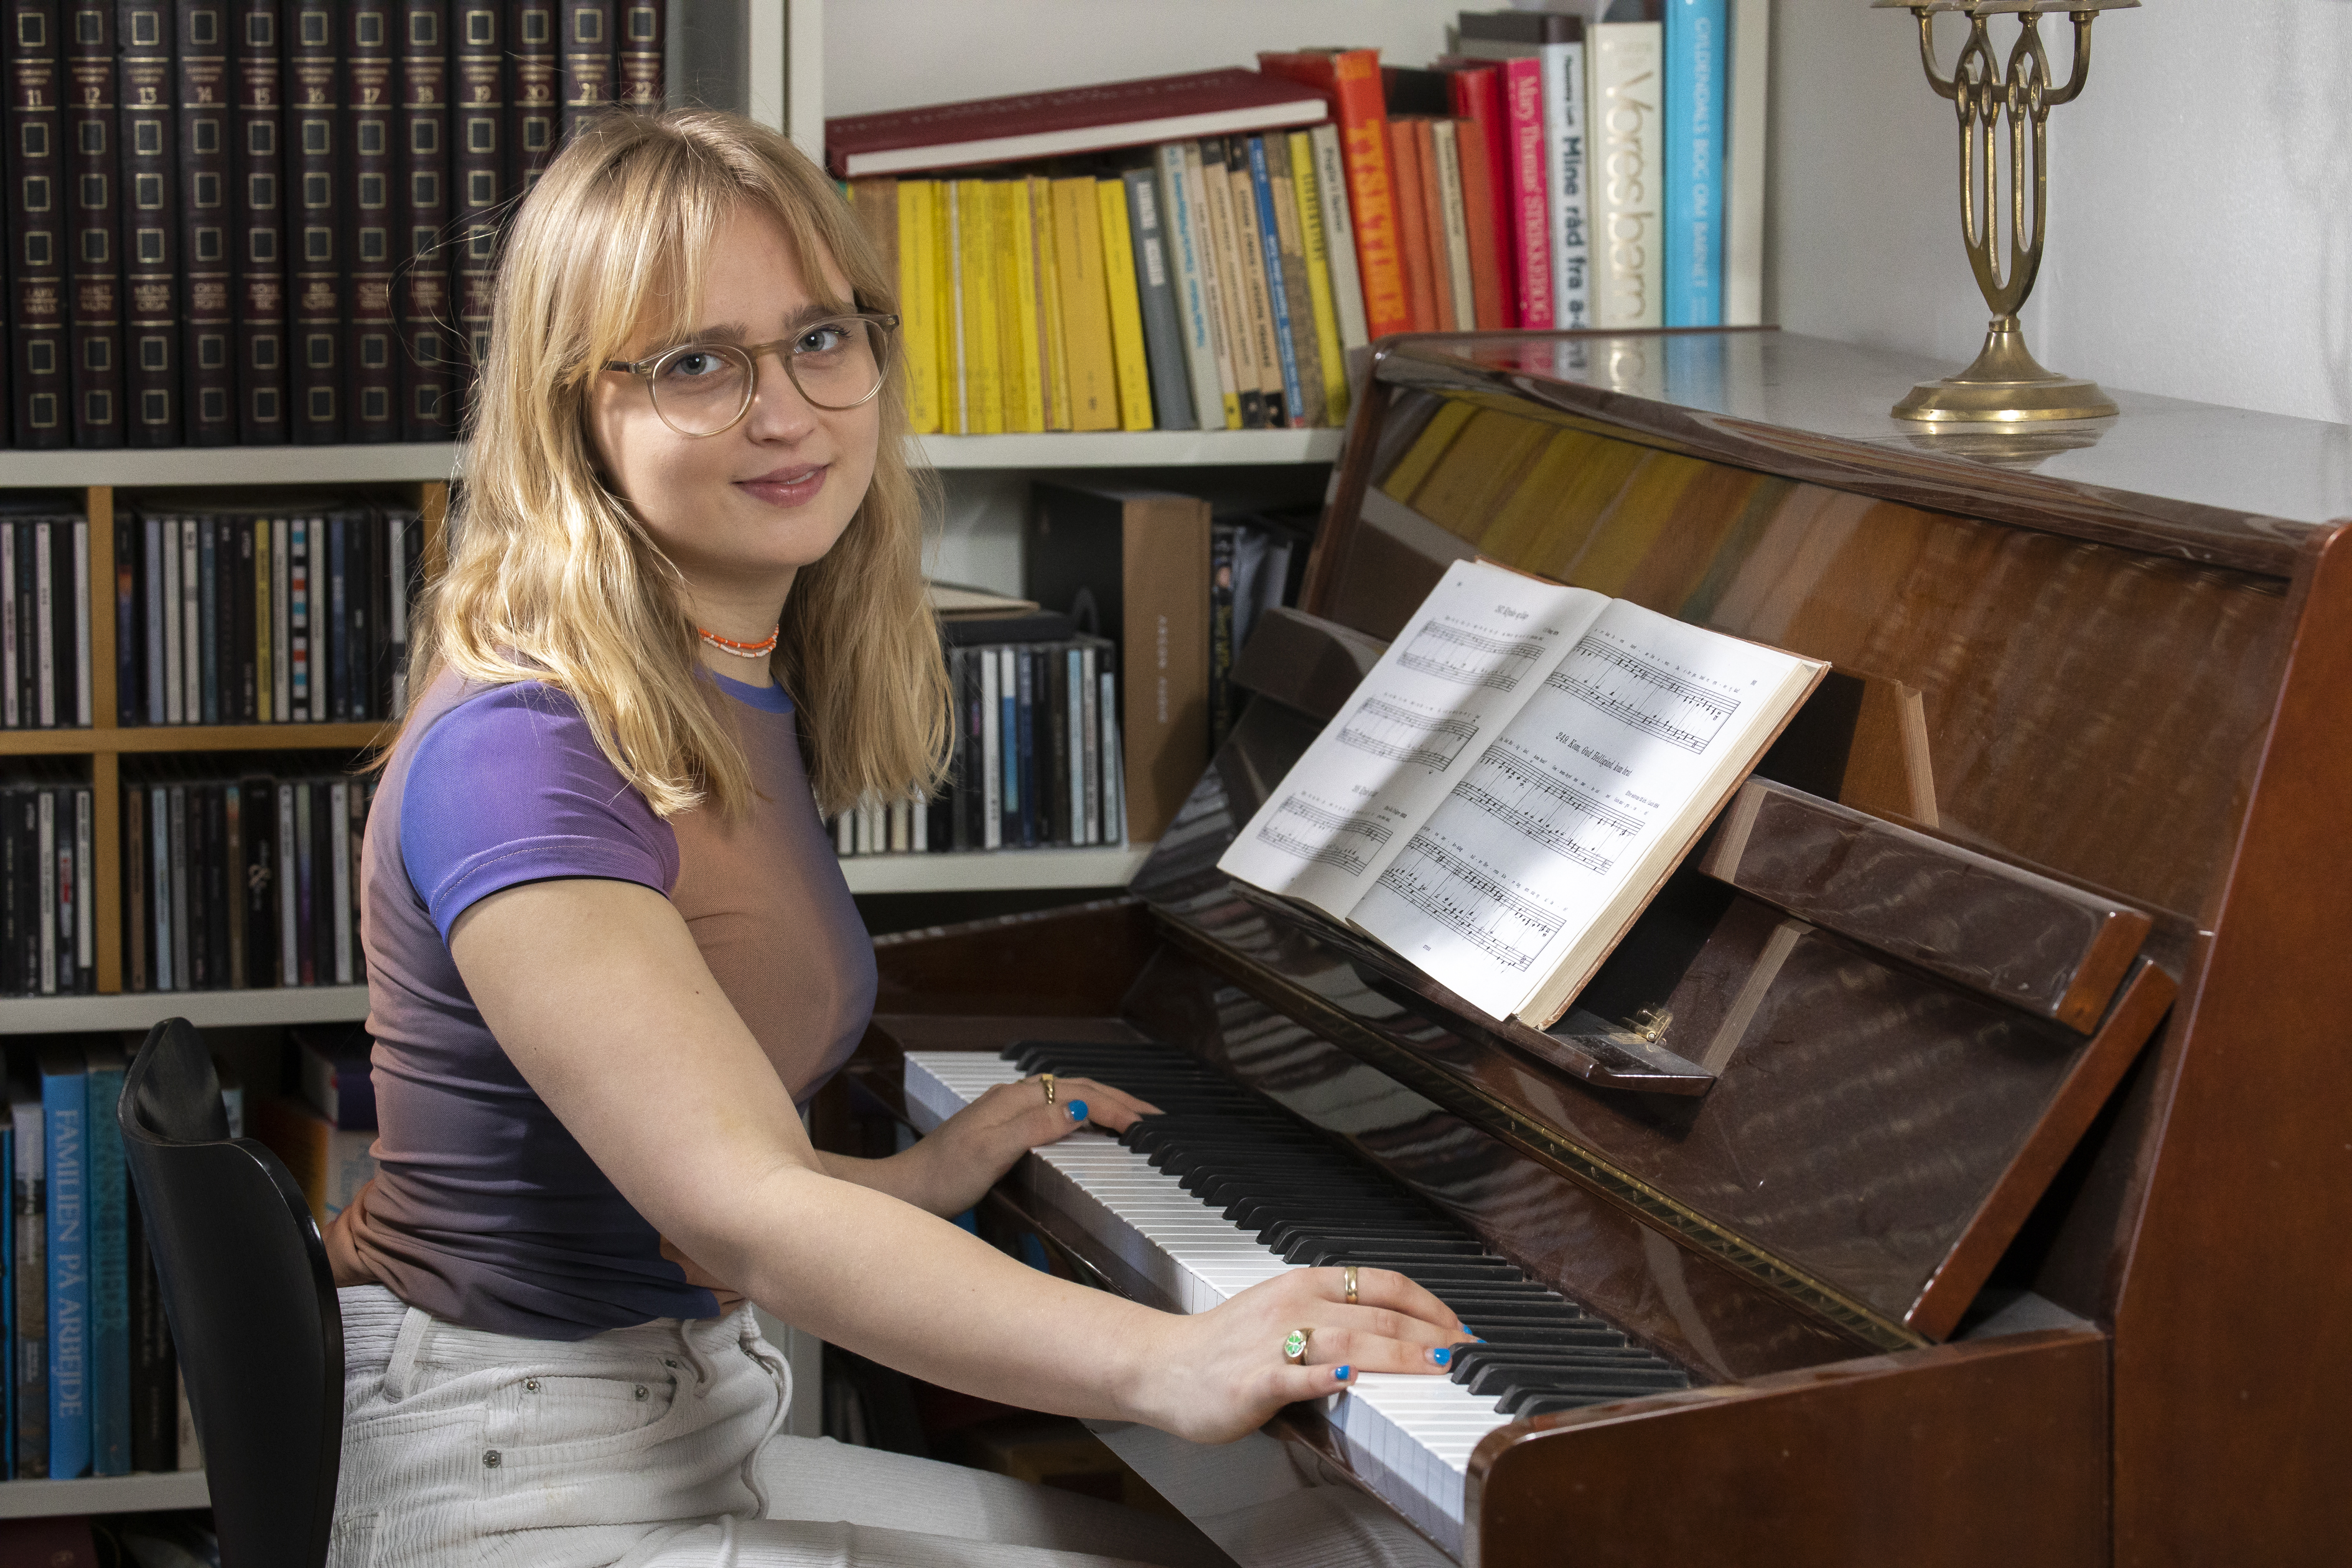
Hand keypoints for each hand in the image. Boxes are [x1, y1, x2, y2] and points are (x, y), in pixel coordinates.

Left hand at [901, 1074, 1161, 1216]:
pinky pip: (1053, 1107)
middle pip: (1074, 1086)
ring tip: (1131, 1114)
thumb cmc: (943, 1176)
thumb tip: (1079, 1108)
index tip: (1144, 1123)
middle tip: (1152, 1116)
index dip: (1113, 1105)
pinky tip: (1087, 1120)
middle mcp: (1011, 1097)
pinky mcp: (1003, 1125)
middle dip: (1117, 1097)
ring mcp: (1006, 1109)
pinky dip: (1081, 1109)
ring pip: (1065, 1094)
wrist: (907, 1189)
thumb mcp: (990, 1152)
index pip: (1076, 1093)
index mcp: (1012, 1099)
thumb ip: (1034, 1127)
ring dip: (1101, 1100)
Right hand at [1131, 1266, 1474, 1444]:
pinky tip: (1351, 1379)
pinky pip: (1295, 1374)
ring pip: (1349, 1341)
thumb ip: (1334, 1314)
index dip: (1430, 1304)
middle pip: (1377, 1315)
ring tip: (1437, 1365)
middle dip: (1431, 1334)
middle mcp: (1294, 1305)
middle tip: (1467, 1354)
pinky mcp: (1253, 1381)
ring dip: (1400, 1354)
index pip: (1382, 1284)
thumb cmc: (1228, 1344)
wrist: (1165, 1365)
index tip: (1461, 1328)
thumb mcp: (1285, 1310)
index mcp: (1306, 1284)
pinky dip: (1326, 1376)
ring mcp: (1273, 1342)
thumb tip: (1397, 1328)